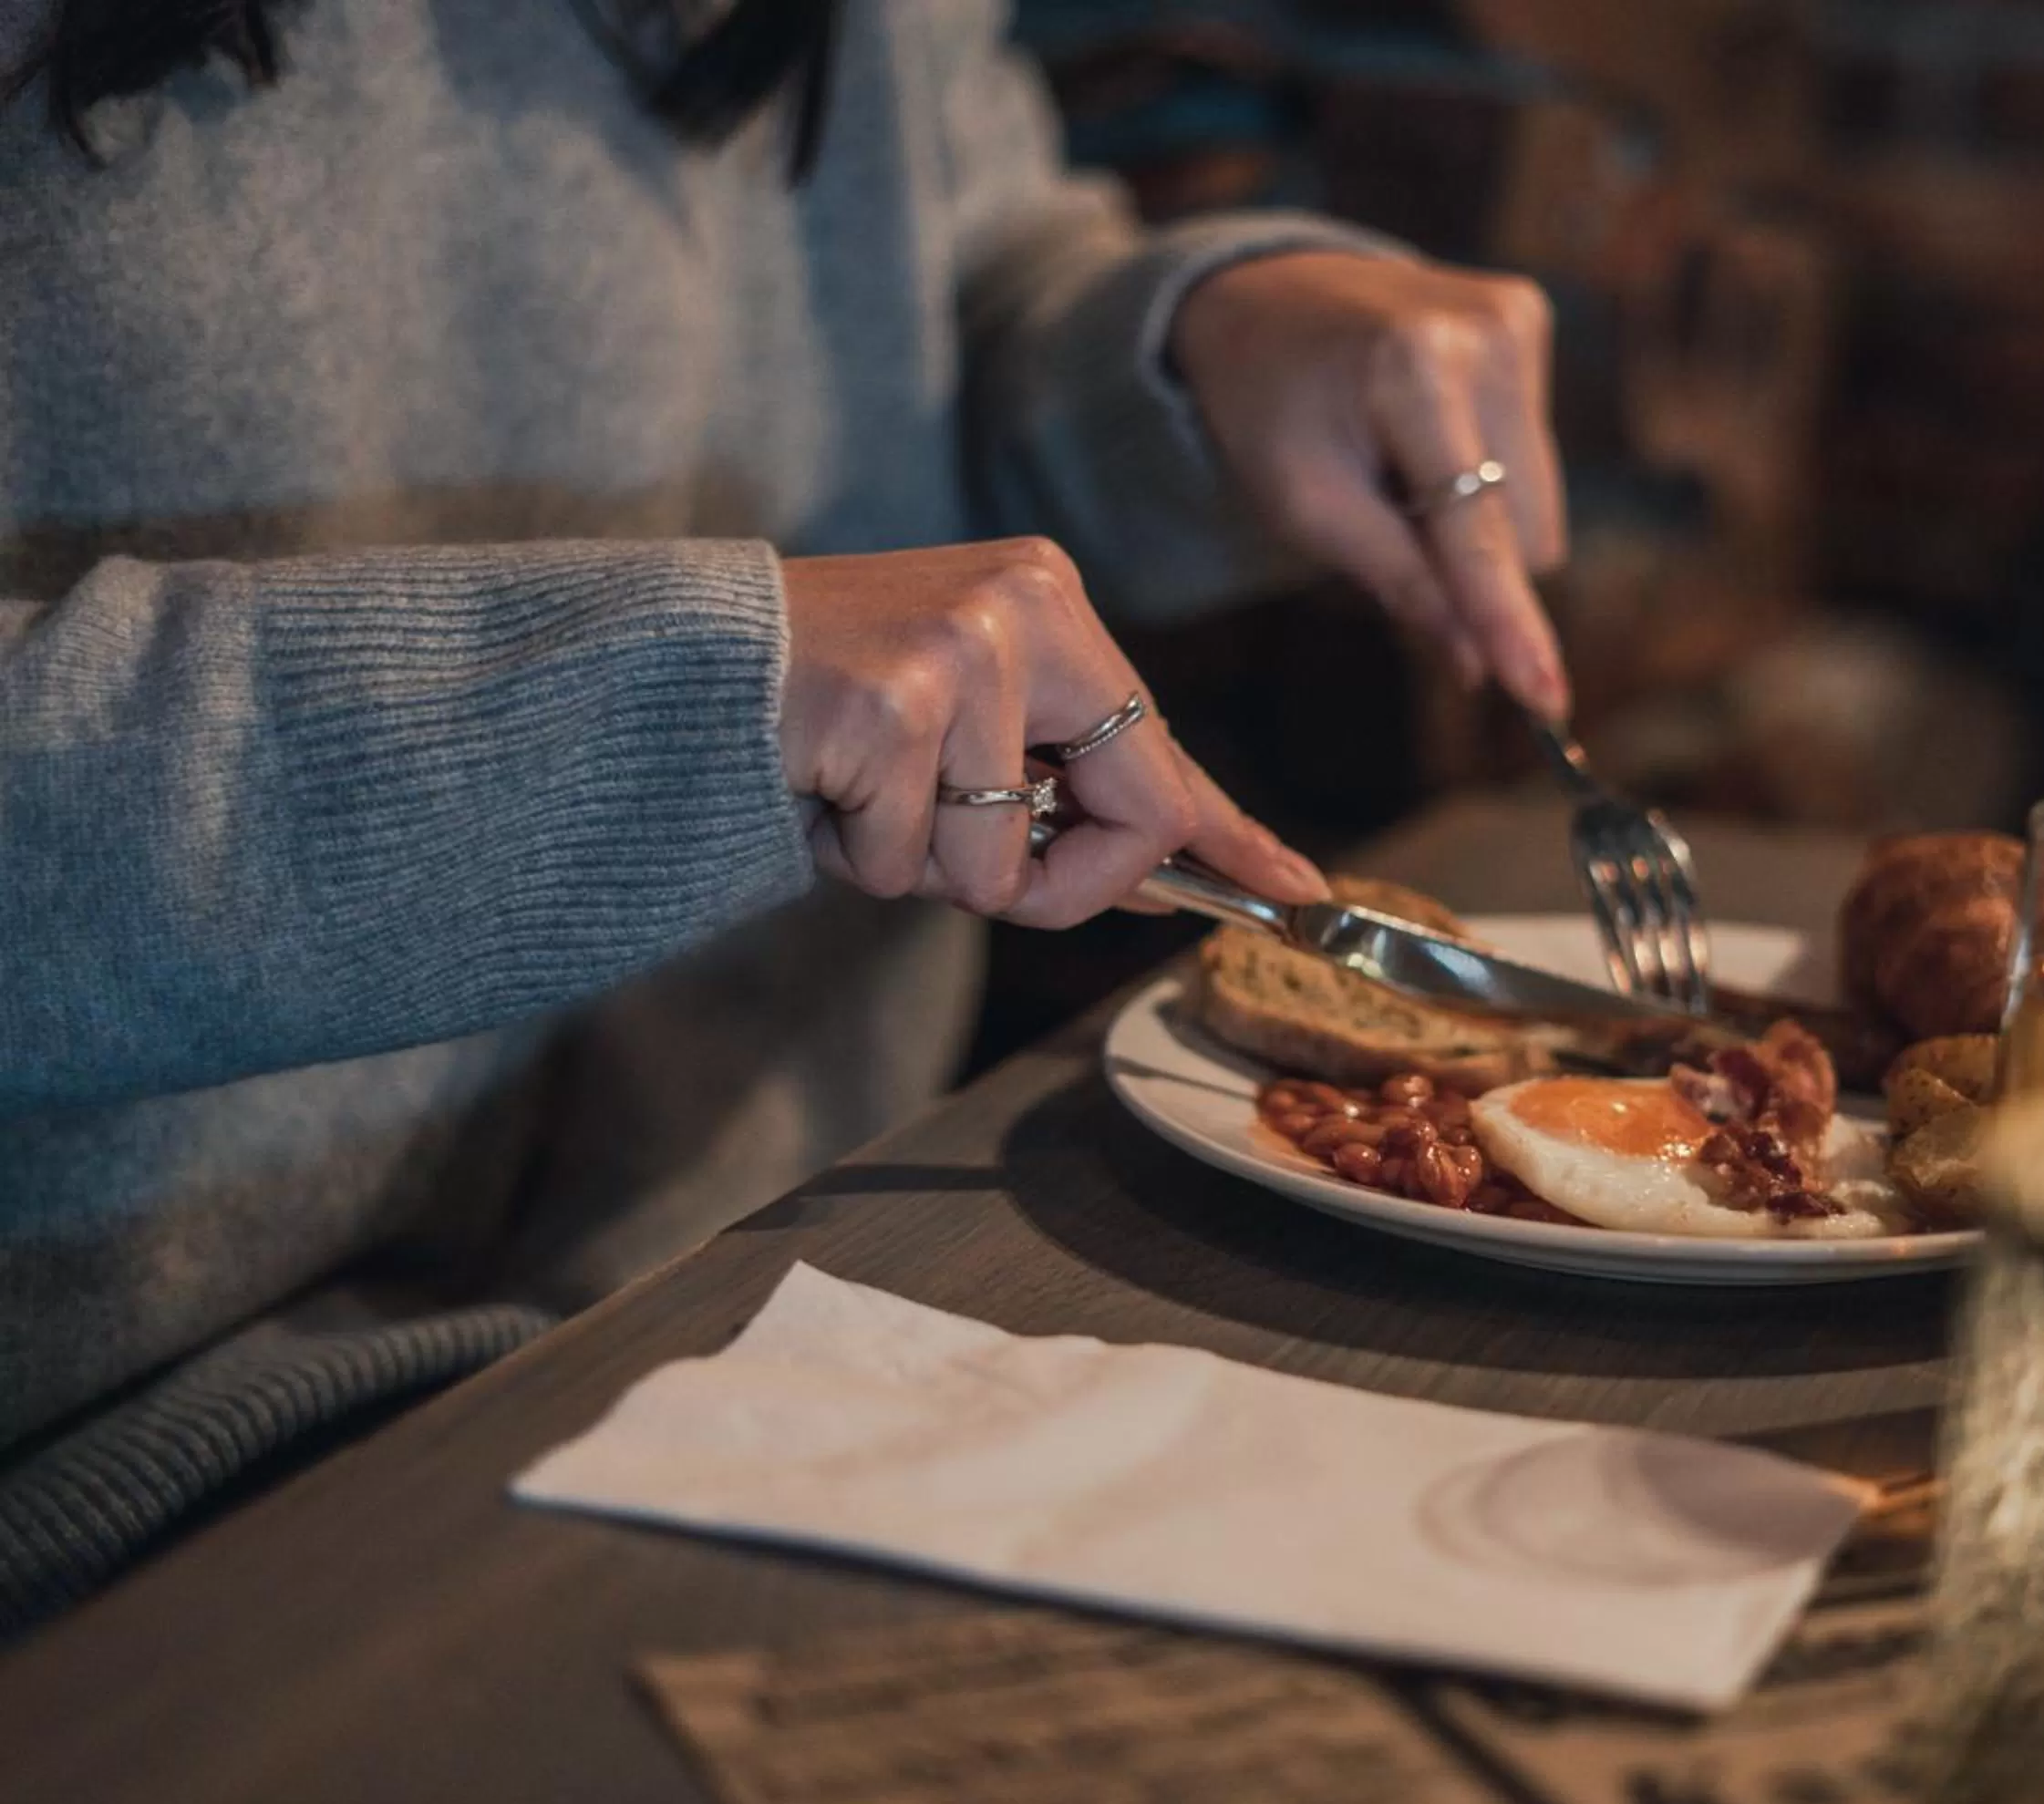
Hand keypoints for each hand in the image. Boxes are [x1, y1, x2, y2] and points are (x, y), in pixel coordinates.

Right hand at [777, 540, 1327, 924]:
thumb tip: (1171, 876)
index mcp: (1052, 603)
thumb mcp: (967, 724)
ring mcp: (964, 652)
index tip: (1299, 891)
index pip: (1167, 748)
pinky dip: (856, 853)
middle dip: (1056, 883)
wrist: (674, 662)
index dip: (1231, 835)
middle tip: (970, 857)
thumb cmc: (824, 700)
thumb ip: (1066, 792)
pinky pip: (912, 861)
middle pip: (1130, 819)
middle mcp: (1025, 608)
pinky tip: (818, 784)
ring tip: (857, 789)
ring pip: (998, 869)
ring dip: (919, 864)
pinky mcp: (893, 706)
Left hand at [1171, 251, 1570, 719]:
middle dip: (1468, 560)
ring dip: (1475, 517)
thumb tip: (1476, 666)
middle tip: (1386, 513)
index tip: (1546, 699)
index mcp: (1414, 369)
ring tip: (1400, 465)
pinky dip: (1483, 472)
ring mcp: (1516, 318)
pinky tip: (1423, 432)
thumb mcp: (1302, 504)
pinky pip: (1535, 457)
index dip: (1507, 620)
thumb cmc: (1269, 407)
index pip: (1476, 527)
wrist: (1260, 294)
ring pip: (1539, 505)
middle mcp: (1487, 331)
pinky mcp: (1528, 318)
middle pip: (1525, 530)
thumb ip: (1395, 580)